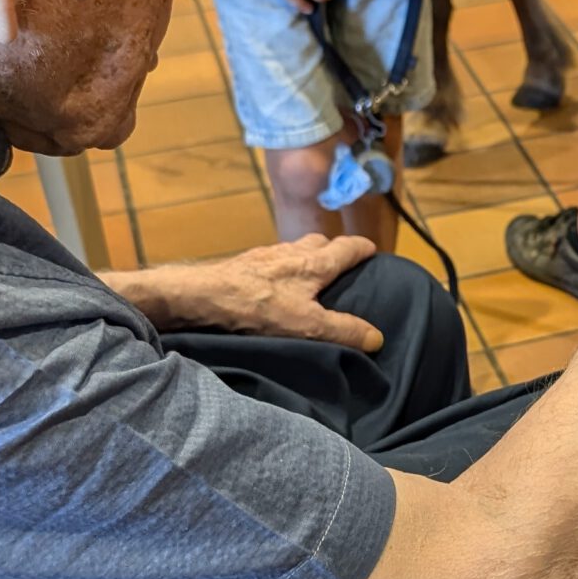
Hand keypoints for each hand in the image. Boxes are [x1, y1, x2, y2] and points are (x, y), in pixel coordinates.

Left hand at [104, 236, 383, 348]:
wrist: (200, 297)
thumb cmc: (257, 309)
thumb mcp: (307, 326)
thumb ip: (343, 330)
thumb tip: (377, 336)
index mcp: (313, 262)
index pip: (347, 247)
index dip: (363, 248)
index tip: (374, 252)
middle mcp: (291, 251)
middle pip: (320, 242)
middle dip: (334, 249)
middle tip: (342, 266)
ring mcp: (264, 255)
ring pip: (294, 249)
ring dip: (306, 258)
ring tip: (309, 277)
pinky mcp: (242, 263)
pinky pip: (271, 261)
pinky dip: (281, 269)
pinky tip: (274, 286)